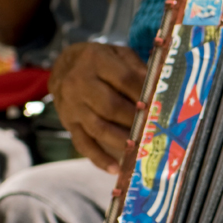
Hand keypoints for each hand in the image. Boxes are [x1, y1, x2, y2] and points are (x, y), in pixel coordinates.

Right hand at [49, 42, 146, 172]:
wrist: (63, 65)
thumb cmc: (101, 61)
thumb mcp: (119, 54)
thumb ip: (137, 68)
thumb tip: (158, 87)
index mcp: (95, 61)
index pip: (123, 79)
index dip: (143, 93)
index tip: (159, 104)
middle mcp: (79, 84)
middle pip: (110, 106)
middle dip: (134, 119)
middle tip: (154, 128)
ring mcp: (72, 106)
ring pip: (98, 127)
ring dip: (121, 140)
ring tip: (140, 148)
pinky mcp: (69, 124)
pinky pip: (82, 143)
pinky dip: (99, 158)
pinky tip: (116, 169)